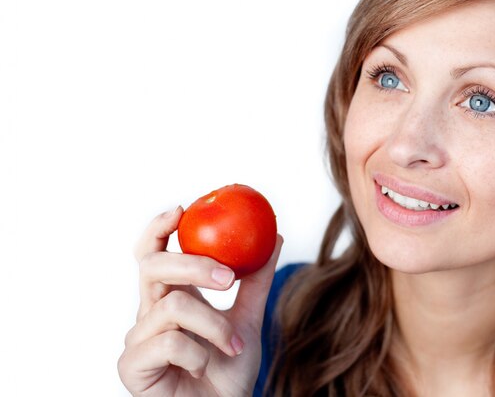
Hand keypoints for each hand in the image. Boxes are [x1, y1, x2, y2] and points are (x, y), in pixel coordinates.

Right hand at [118, 206, 282, 396]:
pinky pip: (170, 342)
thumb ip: (256, 282)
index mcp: (171, 297)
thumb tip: (275, 237)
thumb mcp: (249, 320)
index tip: (183, 208)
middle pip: (153, 265)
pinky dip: (199, 354)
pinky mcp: (131, 366)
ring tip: (233, 346)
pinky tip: (203, 369)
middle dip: (193, 264)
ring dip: (214, 325)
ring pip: (173, 305)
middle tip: (227, 277)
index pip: (153, 253)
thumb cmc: (228, 372)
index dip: (160, 227)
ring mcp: (137, 339)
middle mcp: (149, 313)